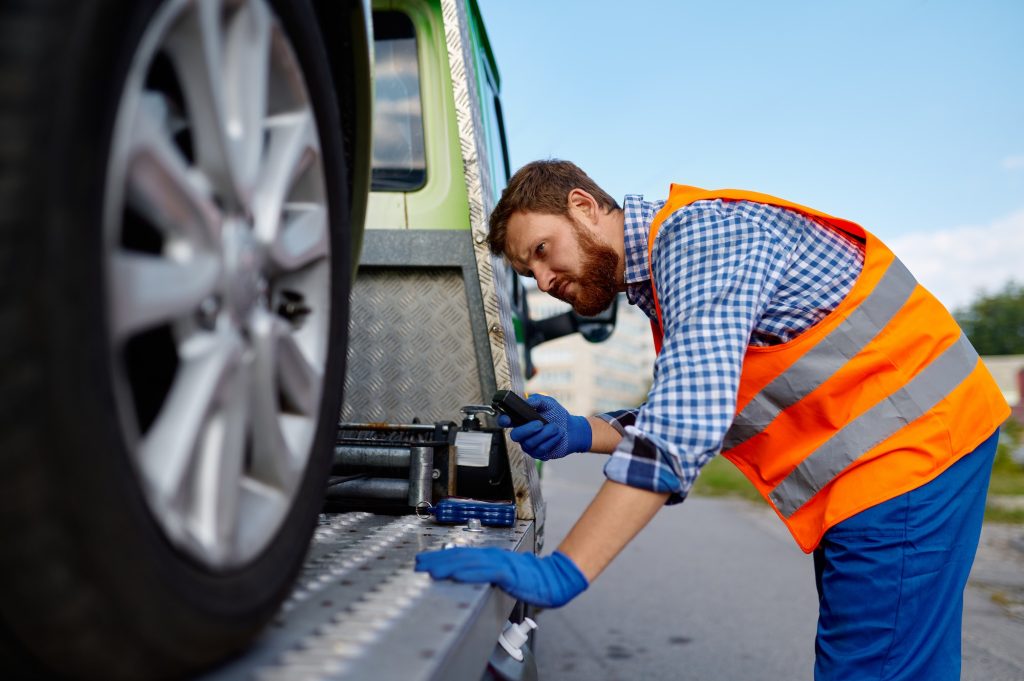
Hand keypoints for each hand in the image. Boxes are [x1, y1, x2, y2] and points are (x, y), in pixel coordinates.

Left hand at [415, 547, 587, 607]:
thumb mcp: (502, 575)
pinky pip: (485, 572)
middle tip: (419, 564)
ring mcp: (499, 563)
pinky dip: (470, 573)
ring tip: (431, 570)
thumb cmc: (529, 579)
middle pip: (459, 556)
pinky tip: (457, 575)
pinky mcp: (507, 573)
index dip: (440, 558)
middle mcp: (491, 556)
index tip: (423, 561)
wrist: (552, 579)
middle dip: (437, 560)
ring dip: (448, 566)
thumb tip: (463, 577)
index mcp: (489, 557)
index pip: (459, 555)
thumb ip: (484, 574)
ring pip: (468, 562)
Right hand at [496, 394, 591, 459]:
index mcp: (520, 419)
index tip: (507, 419)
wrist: (571, 429)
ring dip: (546, 433)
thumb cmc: (557, 415)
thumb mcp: (548, 403)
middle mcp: (522, 434)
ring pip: (530, 443)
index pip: (505, 421)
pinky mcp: (538, 454)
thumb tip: (527, 402)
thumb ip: (537, 400)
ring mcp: (529, 445)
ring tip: (556, 428)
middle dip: (528, 429)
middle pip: (515, 435)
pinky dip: (552, 440)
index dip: (503, 420)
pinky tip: (558, 435)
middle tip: (541, 423)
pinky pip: (541, 449)